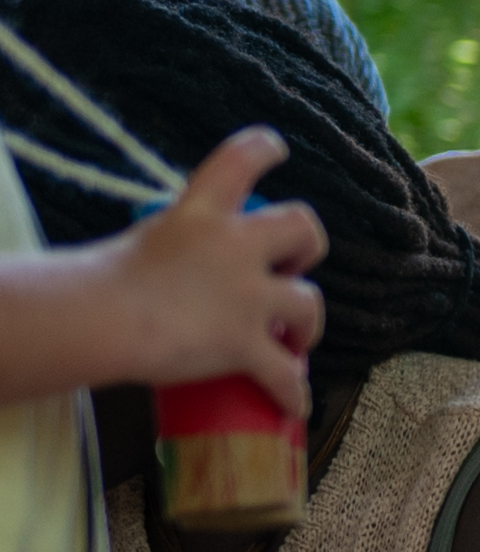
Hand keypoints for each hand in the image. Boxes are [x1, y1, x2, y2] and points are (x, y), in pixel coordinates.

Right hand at [97, 133, 322, 411]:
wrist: (99, 320)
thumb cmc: (96, 284)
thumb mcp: (142, 242)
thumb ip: (171, 243)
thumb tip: (173, 263)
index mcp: (200, 212)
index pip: (239, 160)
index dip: (264, 149)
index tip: (277, 147)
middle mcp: (234, 245)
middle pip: (303, 227)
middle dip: (307, 249)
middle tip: (290, 269)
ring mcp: (247, 294)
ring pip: (311, 302)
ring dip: (308, 324)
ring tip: (295, 340)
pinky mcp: (247, 342)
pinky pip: (286, 375)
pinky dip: (294, 392)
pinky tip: (295, 405)